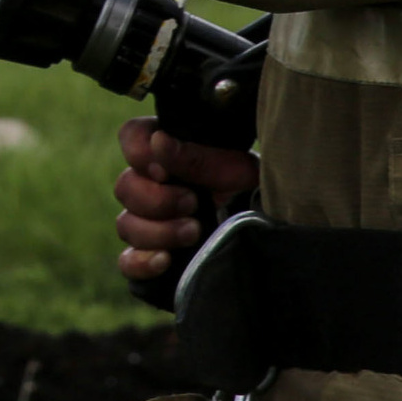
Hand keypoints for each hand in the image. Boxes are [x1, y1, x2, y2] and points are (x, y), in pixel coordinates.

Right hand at [113, 117, 260, 281]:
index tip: (165, 171)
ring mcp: (152, 226)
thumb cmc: (259, 198)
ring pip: (125, 225)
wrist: (277, 246)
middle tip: (193, 203)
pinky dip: (141, 262)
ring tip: (194, 232)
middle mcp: (156, 188)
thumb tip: (159, 142)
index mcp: (174, 156)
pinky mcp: (153, 262)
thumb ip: (199, 158)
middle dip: (157, 199)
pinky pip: (127, 263)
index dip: (139, 153)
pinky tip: (166, 260)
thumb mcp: (240, 172)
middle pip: (124, 186)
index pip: (132, 138)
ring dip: (157, 230)